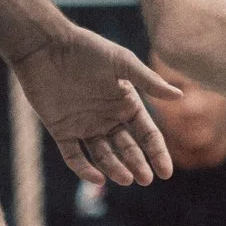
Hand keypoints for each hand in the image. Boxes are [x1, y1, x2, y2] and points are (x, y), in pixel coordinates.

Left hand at [13, 23, 181, 186]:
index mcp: (126, 104)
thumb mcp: (122, 62)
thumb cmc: (87, 49)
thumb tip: (179, 96)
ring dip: (115, 169)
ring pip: (103, 156)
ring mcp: (85, 126)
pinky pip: (74, 156)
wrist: (46, 45)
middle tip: (146, 179)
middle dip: (138, 165)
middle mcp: (108, 118)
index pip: (147, 134)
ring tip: (126, 179)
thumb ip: (148, 81)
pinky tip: (98, 178)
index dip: (157, 153)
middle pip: (127, 149)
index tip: (165, 173)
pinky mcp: (61, 130)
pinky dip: (84, 170)